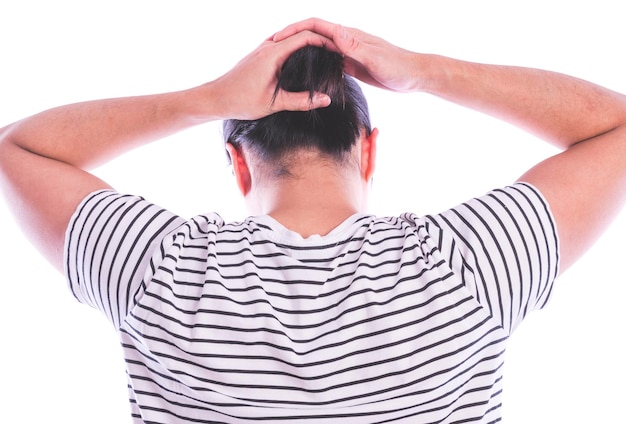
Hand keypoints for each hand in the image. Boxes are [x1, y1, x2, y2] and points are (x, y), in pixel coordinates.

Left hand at [208, 30, 334, 119]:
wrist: (216, 98)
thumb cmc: (241, 101)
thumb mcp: (274, 104)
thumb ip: (302, 101)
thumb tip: (326, 99)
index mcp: (273, 54)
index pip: (304, 37)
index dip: (324, 41)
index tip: (338, 50)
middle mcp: (268, 47)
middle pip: (299, 34)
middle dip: (319, 40)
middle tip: (335, 51)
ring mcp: (262, 49)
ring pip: (290, 38)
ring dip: (307, 42)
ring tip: (324, 54)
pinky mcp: (259, 55)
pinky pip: (282, 44)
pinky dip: (295, 48)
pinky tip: (303, 61)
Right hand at [273, 18, 420, 92]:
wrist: (414, 75)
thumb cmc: (398, 67)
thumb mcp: (375, 58)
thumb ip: (354, 47)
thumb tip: (335, 30)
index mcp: (349, 36)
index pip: (316, 26)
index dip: (294, 29)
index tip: (276, 38)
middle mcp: (346, 41)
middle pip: (313, 34)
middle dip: (292, 38)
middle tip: (271, 51)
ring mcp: (349, 52)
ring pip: (319, 47)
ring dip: (301, 51)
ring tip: (282, 62)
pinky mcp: (352, 64)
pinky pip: (328, 60)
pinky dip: (315, 63)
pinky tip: (306, 74)